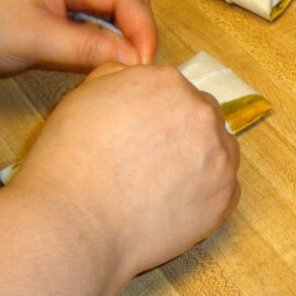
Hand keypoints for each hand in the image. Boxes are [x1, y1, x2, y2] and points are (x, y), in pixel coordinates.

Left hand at [0, 0, 158, 72]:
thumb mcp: (34, 42)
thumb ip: (87, 49)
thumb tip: (133, 61)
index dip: (142, 30)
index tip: (143, 67)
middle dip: (142, 27)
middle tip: (138, 66)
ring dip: (129, 28)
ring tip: (126, 61)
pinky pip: (101, 6)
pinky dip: (112, 28)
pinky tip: (107, 51)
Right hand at [8, 63, 240, 282]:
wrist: (77, 221)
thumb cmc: (70, 160)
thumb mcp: (82, 96)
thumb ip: (116, 77)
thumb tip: (132, 75)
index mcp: (168, 82)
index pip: (177, 91)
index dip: (160, 114)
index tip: (144, 135)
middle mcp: (201, 113)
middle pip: (203, 118)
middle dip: (184, 135)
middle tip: (153, 161)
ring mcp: (219, 156)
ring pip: (221, 152)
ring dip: (201, 162)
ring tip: (165, 184)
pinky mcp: (224, 197)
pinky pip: (225, 189)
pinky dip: (206, 195)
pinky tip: (176, 204)